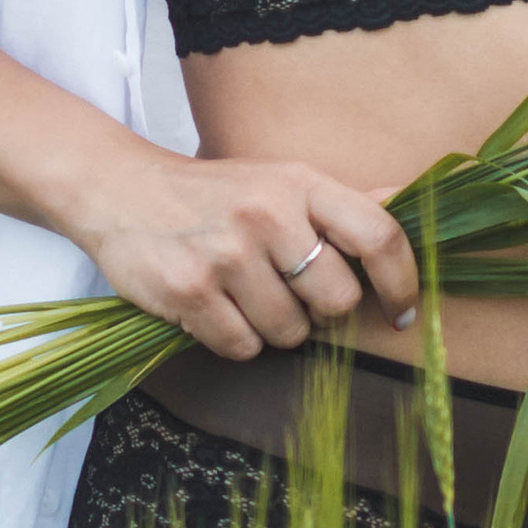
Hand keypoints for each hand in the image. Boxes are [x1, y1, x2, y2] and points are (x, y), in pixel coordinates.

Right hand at [60, 152, 422, 364]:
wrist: (120, 189)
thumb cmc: (215, 194)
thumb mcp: (280, 180)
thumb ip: (342, 201)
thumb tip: (407, 203)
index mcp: (299, 184)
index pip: (379, 235)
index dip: (401, 282)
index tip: (401, 313)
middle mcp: (267, 214)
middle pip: (337, 300)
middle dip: (320, 312)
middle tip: (291, 293)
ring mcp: (227, 254)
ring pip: (289, 333)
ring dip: (274, 328)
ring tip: (245, 295)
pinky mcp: (190, 291)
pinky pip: (243, 347)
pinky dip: (235, 340)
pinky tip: (217, 309)